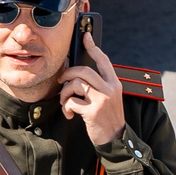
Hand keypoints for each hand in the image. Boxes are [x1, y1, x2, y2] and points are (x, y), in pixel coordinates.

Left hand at [58, 32, 126, 150]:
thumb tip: (78, 75)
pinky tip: (70, 115)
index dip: (93, 47)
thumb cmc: (107, 117)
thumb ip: (99, 85)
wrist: (115, 138)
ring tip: (65, 103)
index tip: (86, 36)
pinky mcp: (93, 112)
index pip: (103, 60)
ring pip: (76, 85)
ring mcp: (102, 100)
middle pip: (84, 70)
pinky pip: (72, 102)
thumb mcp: (109, 97)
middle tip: (61, 81)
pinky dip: (66, 108)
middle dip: (67, 74)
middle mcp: (110, 88)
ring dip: (64, 94)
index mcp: (114, 83)